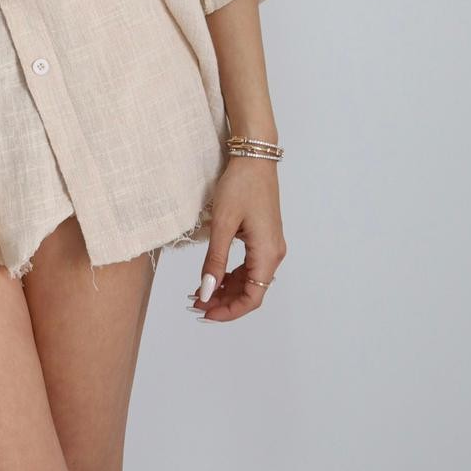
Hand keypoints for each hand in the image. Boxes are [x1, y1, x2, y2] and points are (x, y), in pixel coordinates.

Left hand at [188, 157, 285, 322]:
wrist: (254, 156)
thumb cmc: (240, 185)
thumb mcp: (223, 224)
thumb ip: (215, 261)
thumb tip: (207, 292)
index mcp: (268, 253)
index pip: (252, 298)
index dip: (229, 311)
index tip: (205, 313)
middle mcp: (274, 253)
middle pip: (251, 291)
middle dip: (224, 301)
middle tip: (196, 304)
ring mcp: (270, 245)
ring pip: (250, 279)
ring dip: (226, 288)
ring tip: (200, 291)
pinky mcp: (264, 237)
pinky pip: (250, 265)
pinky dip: (232, 273)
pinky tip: (213, 275)